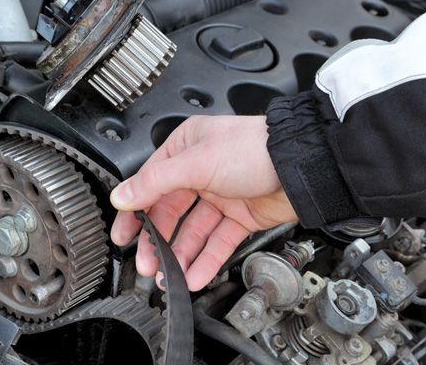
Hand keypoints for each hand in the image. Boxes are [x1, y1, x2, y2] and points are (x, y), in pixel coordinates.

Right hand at [109, 115, 296, 290]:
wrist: (302, 165)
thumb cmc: (254, 148)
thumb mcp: (196, 162)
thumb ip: (155, 182)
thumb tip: (122, 195)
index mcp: (185, 148)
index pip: (150, 184)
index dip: (135, 211)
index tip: (123, 235)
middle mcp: (200, 171)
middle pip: (170, 212)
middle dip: (158, 241)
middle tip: (147, 265)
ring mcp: (220, 195)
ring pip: (193, 232)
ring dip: (181, 256)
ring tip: (170, 277)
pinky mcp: (240, 216)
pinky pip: (217, 242)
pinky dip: (206, 260)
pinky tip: (195, 275)